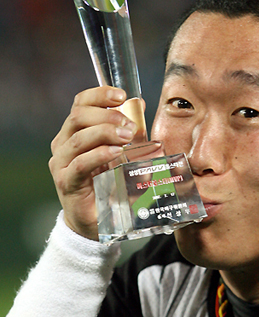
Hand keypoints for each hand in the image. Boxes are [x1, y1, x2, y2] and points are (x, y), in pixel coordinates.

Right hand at [49, 86, 137, 239]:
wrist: (95, 221)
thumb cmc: (108, 185)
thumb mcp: (120, 153)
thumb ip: (127, 130)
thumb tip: (139, 104)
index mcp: (74, 133)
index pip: (80, 104)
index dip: (99, 95)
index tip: (121, 95)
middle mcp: (63, 145)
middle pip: (77, 117)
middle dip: (106, 115)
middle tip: (129, 125)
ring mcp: (61, 164)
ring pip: (78, 138)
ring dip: (105, 133)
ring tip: (126, 137)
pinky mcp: (66, 182)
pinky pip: (80, 164)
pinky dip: (99, 155)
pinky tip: (115, 153)